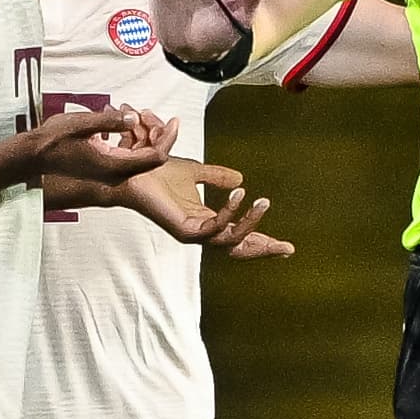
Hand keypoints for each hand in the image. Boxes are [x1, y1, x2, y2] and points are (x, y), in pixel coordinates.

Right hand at [33, 103, 173, 184]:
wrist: (32, 156)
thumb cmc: (52, 141)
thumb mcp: (81, 124)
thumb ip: (108, 121)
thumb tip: (132, 117)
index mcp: (115, 166)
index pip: (156, 156)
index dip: (168, 138)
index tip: (174, 120)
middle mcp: (116, 173)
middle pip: (151, 155)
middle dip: (155, 131)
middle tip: (146, 112)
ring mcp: (110, 171)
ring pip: (139, 153)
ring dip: (141, 132)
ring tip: (132, 111)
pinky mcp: (104, 165)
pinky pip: (127, 151)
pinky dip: (128, 135)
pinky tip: (119, 118)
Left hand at [114, 157, 294, 258]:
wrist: (132, 169)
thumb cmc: (156, 172)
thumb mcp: (195, 169)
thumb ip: (216, 176)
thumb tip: (241, 179)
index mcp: (206, 221)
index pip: (240, 236)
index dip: (263, 240)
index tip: (287, 246)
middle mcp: (200, 232)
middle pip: (240, 249)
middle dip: (264, 249)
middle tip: (287, 248)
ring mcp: (192, 234)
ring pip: (230, 241)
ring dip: (250, 223)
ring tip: (262, 201)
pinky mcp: (183, 231)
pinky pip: (213, 229)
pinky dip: (229, 213)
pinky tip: (239, 195)